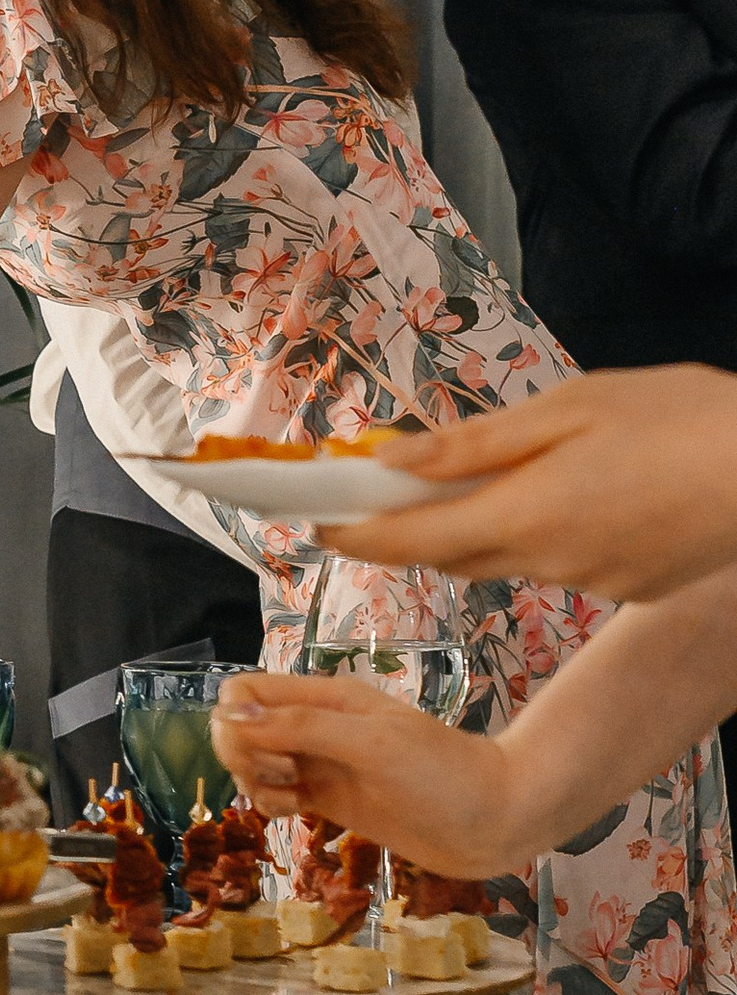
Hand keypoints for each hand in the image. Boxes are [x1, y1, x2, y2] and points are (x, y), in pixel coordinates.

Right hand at [210, 669, 529, 877]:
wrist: (496, 820)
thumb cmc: (441, 775)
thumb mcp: (370, 744)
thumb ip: (299, 728)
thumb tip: (227, 717)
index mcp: (324, 698)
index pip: (245, 692)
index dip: (236, 722)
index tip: (265, 753)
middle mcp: (316, 726)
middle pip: (242, 729)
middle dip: (245, 756)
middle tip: (287, 777)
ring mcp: (323, 763)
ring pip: (255, 763)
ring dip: (256, 782)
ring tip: (293, 799)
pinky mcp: (331, 799)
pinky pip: (277, 793)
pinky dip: (272, 803)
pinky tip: (296, 813)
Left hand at [334, 369, 736, 599]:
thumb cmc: (680, 419)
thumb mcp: (570, 408)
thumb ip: (477, 442)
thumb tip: (394, 461)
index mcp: (524, 514)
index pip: (410, 539)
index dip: (355, 536)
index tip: (314, 525)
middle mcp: (548, 562)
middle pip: (451, 553)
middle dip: (407, 530)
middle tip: (377, 494)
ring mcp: (590, 581)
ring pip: (506, 557)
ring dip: (480, 525)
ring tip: (489, 475)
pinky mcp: (628, 585)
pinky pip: (560, 561)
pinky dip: (542, 532)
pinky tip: (577, 491)